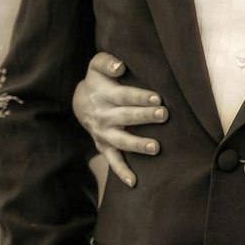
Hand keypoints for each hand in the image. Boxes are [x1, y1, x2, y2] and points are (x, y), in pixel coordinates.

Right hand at [72, 53, 167, 187]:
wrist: (80, 102)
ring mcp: (104, 134)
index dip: (140, 97)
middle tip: (163, 115)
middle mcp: (103, 116)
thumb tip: (120, 66)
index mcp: (104, 95)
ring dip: (138, 145)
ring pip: (122, 141)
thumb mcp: (96, 65)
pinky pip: (113, 161)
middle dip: (145, 117)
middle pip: (126, 117)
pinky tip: (134, 182)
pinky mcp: (104, 146)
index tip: (157, 98)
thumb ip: (107, 62)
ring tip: (155, 147)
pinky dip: (122, 172)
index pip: (124, 96)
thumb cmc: (98, 81)